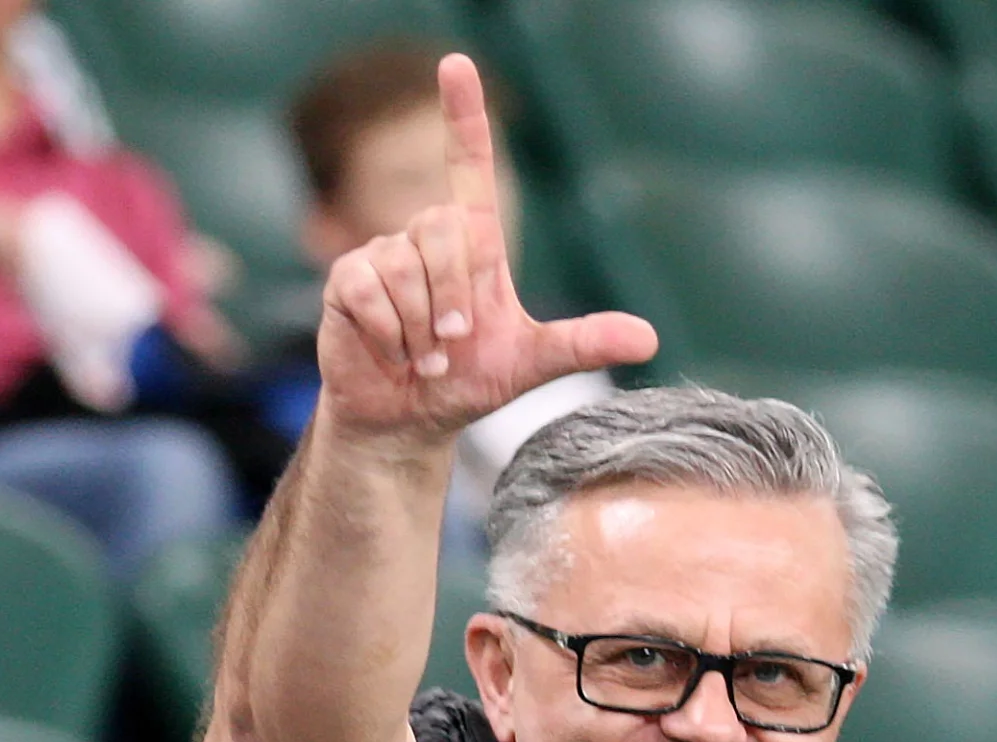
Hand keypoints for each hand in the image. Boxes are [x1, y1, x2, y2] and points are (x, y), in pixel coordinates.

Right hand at [315, 53, 657, 450]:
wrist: (410, 420)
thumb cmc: (469, 383)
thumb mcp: (531, 363)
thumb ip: (584, 344)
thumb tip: (649, 339)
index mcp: (474, 246)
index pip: (468, 165)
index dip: (463, 116)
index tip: (456, 65)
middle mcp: (426, 240)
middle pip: (443, 229)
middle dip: (452, 295)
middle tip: (453, 343)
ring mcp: (382, 256)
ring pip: (405, 269)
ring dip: (422, 329)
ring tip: (424, 356)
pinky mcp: (346, 281)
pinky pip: (371, 293)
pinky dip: (391, 335)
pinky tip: (393, 354)